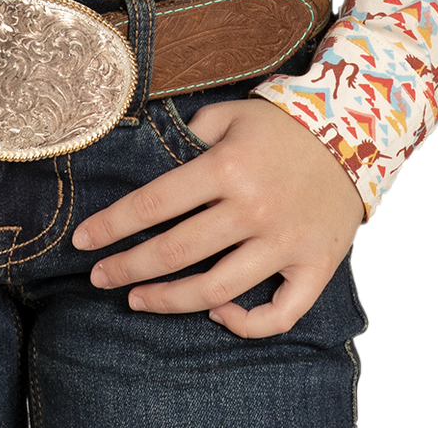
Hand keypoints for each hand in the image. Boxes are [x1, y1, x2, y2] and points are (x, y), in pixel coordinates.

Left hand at [72, 96, 365, 338]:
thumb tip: (145, 151)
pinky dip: (245, 324)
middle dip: (127, 268)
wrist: (355, 134)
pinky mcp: (314, 267)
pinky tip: (217, 315)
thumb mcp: (231, 113)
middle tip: (98, 277)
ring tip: (136, 300)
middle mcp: (252, 209)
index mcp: (226, 168)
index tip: (82, 242)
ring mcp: (284, 243)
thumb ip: (189, 132)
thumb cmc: (282, 124)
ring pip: (215, 289)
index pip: (154, 205)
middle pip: (176, 252)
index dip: (113, 226)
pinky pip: (278, 314)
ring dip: (169, 301)